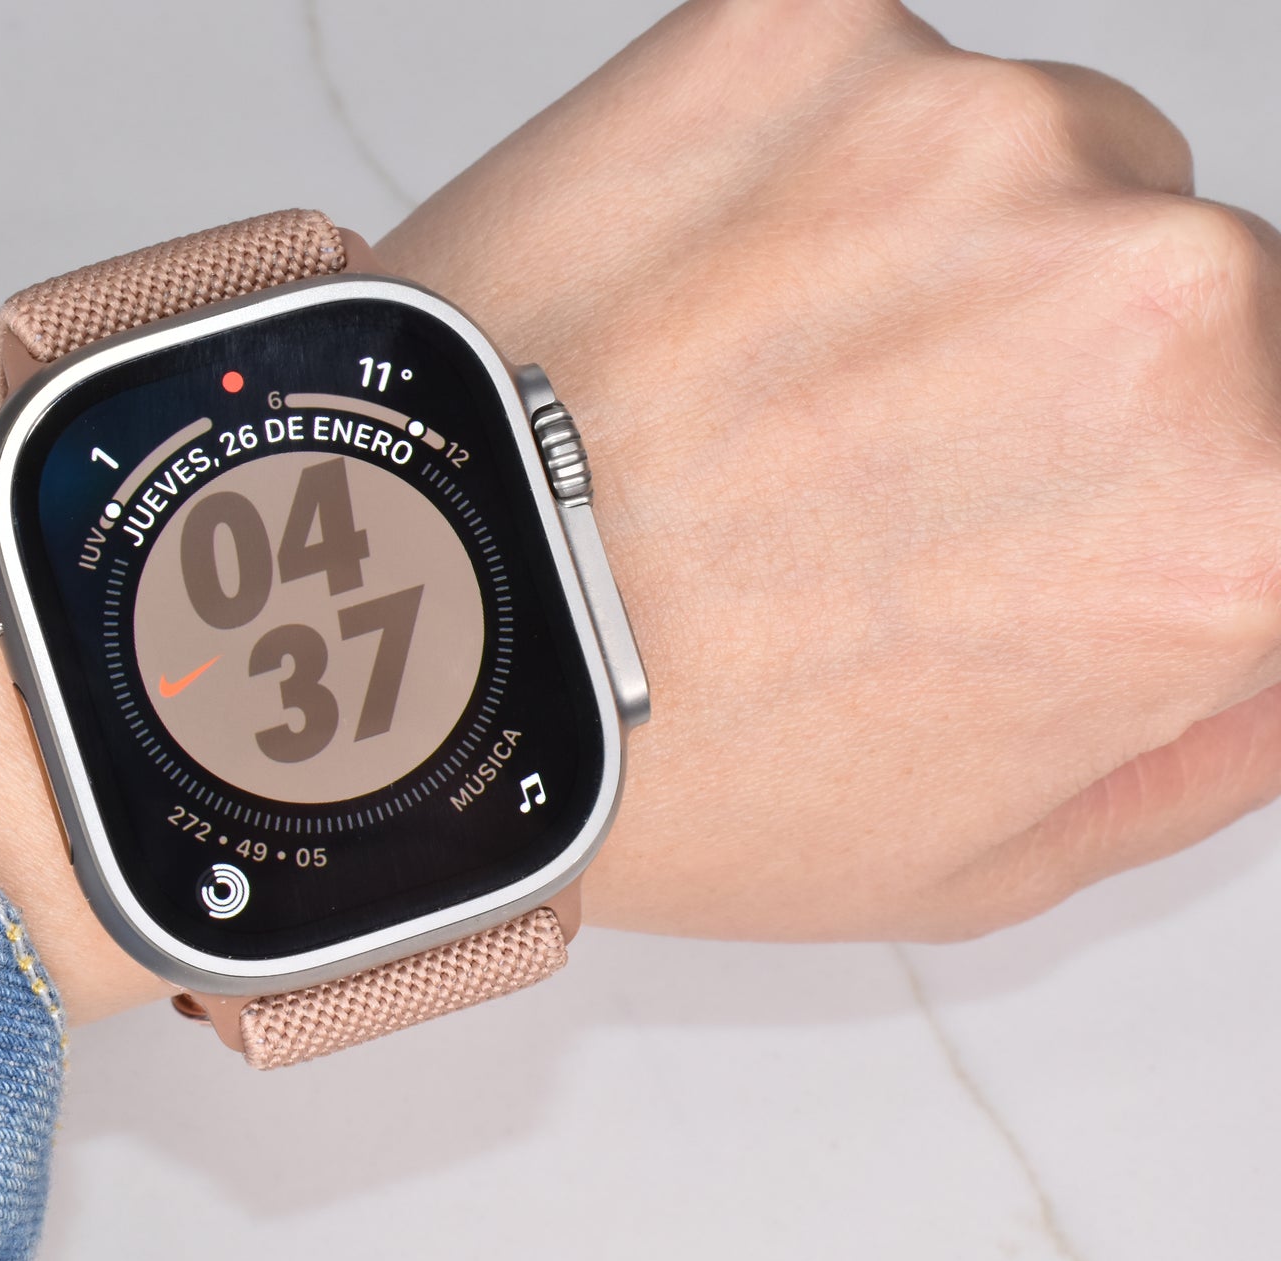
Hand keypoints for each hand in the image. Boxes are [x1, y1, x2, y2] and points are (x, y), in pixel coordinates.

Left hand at [379, 0, 1280, 941]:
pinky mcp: (812, 28)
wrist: (390, 621)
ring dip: (946, 257)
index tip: (1067, 511)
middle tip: (874, 474)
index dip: (1180, 495)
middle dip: (1069, 379)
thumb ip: (1206, 741)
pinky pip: (879, 81)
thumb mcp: (983, 855)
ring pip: (1050, 167)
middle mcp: (1155, 292)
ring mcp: (974, 134)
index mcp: (1236, 513)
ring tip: (761, 386)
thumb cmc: (642, 751)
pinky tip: (698, 292)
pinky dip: (813, 164)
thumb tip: (1270, 651)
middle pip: (1203, 292)